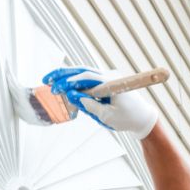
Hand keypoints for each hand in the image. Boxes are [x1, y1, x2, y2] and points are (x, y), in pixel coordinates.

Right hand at [42, 67, 158, 139]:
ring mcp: (107, 78)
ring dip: (67, 77)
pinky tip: (63, 86)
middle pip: (82, 70)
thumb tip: (72, 95)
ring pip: (83, 74)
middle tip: (46, 79)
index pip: (86, 77)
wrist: (143, 118)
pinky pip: (88, 81)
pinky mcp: (105, 84)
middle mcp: (109, 76)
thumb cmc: (128, 118)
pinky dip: (75, 83)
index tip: (55, 88)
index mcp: (111, 82)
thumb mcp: (107, 116)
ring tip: (51, 82)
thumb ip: (89, 105)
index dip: (69, 81)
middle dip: (63, 74)